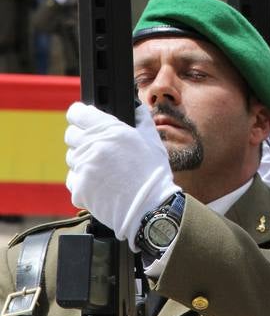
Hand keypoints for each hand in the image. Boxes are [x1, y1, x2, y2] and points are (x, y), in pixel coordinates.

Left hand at [65, 102, 177, 250]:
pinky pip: (73, 180)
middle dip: (80, 139)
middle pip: (70, 135)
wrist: (149, 208)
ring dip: (83, 161)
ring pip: (71, 158)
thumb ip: (141, 118)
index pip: (78, 113)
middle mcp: (95, 146)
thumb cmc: (153, 174)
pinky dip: (83, 182)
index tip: (82, 119)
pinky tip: (100, 185)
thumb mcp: (152, 140)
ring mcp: (85, 168)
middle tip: (96, 148)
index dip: (79, 115)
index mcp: (112, 130)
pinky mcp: (79, 188)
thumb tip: (134, 107)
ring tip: (103, 171)